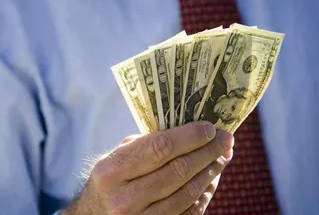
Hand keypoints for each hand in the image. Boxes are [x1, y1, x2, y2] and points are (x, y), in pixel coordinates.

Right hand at [63, 121, 233, 214]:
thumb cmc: (110, 180)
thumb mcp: (117, 157)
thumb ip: (146, 144)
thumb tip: (190, 132)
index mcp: (113, 171)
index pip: (160, 148)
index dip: (190, 136)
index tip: (210, 127)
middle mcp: (125, 199)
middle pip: (179, 170)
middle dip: (208, 151)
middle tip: (225, 139)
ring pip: (188, 193)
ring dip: (212, 172)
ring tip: (222, 156)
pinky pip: (189, 212)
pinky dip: (205, 193)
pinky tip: (211, 178)